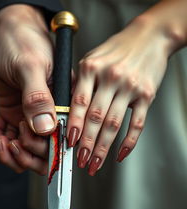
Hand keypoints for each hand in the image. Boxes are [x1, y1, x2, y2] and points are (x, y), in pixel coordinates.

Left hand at [0, 5, 55, 173]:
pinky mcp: (16, 114)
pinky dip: (0, 142)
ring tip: (1, 141)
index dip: (48, 149)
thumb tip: (45, 128)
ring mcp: (32, 116)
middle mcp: (50, 113)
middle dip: (27, 154)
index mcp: (64, 102)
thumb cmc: (23, 40)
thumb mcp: (30, 65)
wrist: (5, 34)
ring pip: (27, 149)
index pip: (63, 137)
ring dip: (12, 153)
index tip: (28, 143)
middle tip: (13, 143)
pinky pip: (10, 138)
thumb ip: (38, 97)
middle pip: (45, 150)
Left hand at [67, 15, 172, 175]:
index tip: (69, 143)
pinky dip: (129, 141)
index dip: (73, 125)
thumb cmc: (115, 50)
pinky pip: (137, 123)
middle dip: (86, 143)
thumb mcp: (91, 59)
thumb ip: (79, 83)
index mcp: (91, 68)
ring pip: (114, 124)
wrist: (149, 37)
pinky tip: (120, 154)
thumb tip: (68, 111)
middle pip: (96, 117)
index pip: (78, 103)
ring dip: (103, 147)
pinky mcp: (147, 95)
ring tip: (95, 163)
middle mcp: (110, 77)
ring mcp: (130, 87)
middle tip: (80, 161)